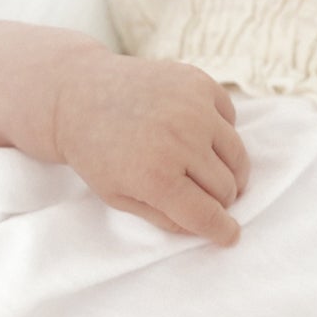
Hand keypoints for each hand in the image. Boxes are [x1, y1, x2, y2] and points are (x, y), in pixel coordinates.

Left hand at [52, 49, 250, 246]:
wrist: (80, 93)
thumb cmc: (98, 153)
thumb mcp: (121, 199)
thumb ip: (166, 219)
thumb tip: (207, 227)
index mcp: (157, 177)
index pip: (208, 215)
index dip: (222, 231)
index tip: (229, 234)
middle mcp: (180, 141)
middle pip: (226, 189)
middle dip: (219, 201)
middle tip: (202, 196)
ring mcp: (193, 108)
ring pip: (236, 157)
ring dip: (227, 172)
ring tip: (208, 172)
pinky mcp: (198, 83)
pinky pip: (231, 120)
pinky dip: (220, 134)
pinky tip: (198, 136)